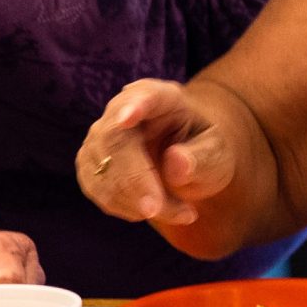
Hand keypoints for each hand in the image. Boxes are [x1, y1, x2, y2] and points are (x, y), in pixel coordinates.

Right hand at [75, 78, 243, 229]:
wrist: (186, 163)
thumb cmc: (204, 152)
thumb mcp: (217, 154)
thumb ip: (202, 158)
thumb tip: (176, 164)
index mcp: (163, 98)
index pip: (146, 95)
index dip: (134, 105)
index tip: (127, 118)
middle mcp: (124, 109)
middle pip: (115, 140)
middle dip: (134, 180)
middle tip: (157, 210)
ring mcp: (101, 136)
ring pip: (104, 170)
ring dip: (137, 202)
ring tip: (179, 211)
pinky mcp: (89, 163)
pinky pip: (98, 189)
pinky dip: (126, 208)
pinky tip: (153, 209)